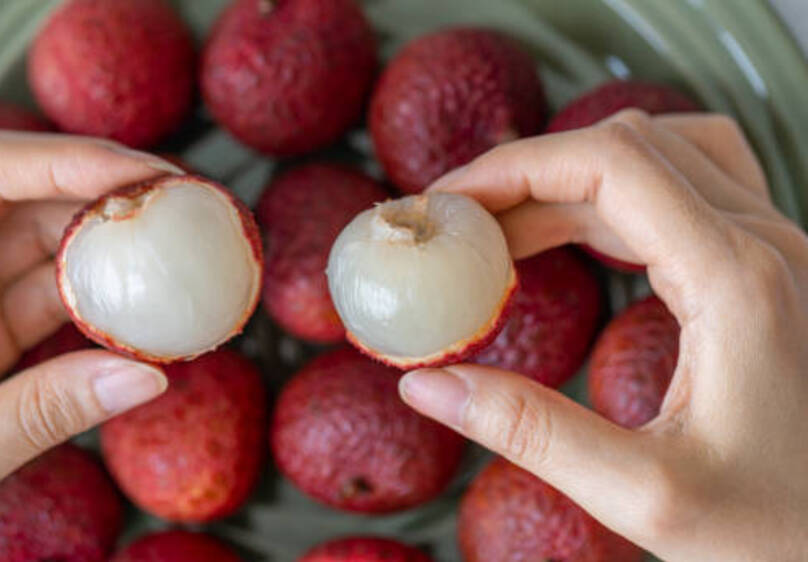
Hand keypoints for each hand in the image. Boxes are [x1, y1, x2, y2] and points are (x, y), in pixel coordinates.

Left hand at [0, 132, 181, 560]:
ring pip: (29, 246)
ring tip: (171, 248)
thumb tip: (144, 376)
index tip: (140, 175)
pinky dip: (91, 301)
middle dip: (96, 192)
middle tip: (176, 203)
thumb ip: (37, 416)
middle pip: (9, 197)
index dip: (62, 160)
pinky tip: (137, 307)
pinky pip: (36, 301)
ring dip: (101, 245)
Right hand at [399, 110, 807, 559]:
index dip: (512, 168)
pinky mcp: (772, 269)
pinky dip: (619, 194)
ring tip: (509, 232)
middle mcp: (766, 244)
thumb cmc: (780, 529)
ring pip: (664, 156)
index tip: (445, 204)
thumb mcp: (646, 495)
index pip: (611, 163)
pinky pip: (693, 186)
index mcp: (737, 281)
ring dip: (574, 178)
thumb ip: (530, 432)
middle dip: (529, 174)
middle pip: (629, 148)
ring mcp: (778, 250)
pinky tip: (583, 235)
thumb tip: (426, 384)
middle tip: (460, 228)